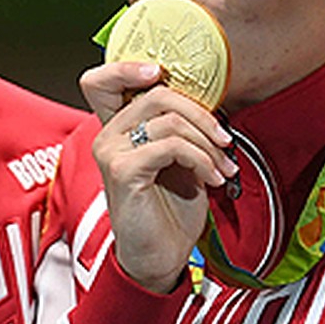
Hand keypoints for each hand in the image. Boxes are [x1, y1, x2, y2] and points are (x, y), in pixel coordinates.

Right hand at [81, 62, 237, 292]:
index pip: (100, 81)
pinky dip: (202, 160)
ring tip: (222, 167)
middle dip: (202, 114)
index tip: (162, 73)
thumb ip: (178, 128)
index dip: (128, 67)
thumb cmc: (168, 210)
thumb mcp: (178, 160)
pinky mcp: (122, 171)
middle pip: (156, 93)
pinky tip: (212, 179)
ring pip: (170, 119)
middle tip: (224, 140)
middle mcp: (107, 136)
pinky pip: (172, 146)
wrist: (160, 256)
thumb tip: (209, 105)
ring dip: (208, 143)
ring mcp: (110, 152)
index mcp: (117, 129)